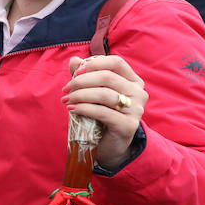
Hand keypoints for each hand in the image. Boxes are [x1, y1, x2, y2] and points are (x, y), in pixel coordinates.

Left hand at [63, 55, 147, 169]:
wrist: (110, 145)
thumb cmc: (101, 115)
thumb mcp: (93, 93)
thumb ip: (84, 76)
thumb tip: (73, 59)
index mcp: (133, 81)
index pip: (116, 62)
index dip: (94, 64)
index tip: (75, 73)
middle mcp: (139, 93)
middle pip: (108, 77)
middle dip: (81, 81)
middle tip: (65, 89)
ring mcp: (136, 110)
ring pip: (104, 94)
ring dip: (80, 95)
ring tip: (66, 100)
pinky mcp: (128, 125)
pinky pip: (103, 112)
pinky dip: (84, 108)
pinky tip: (72, 109)